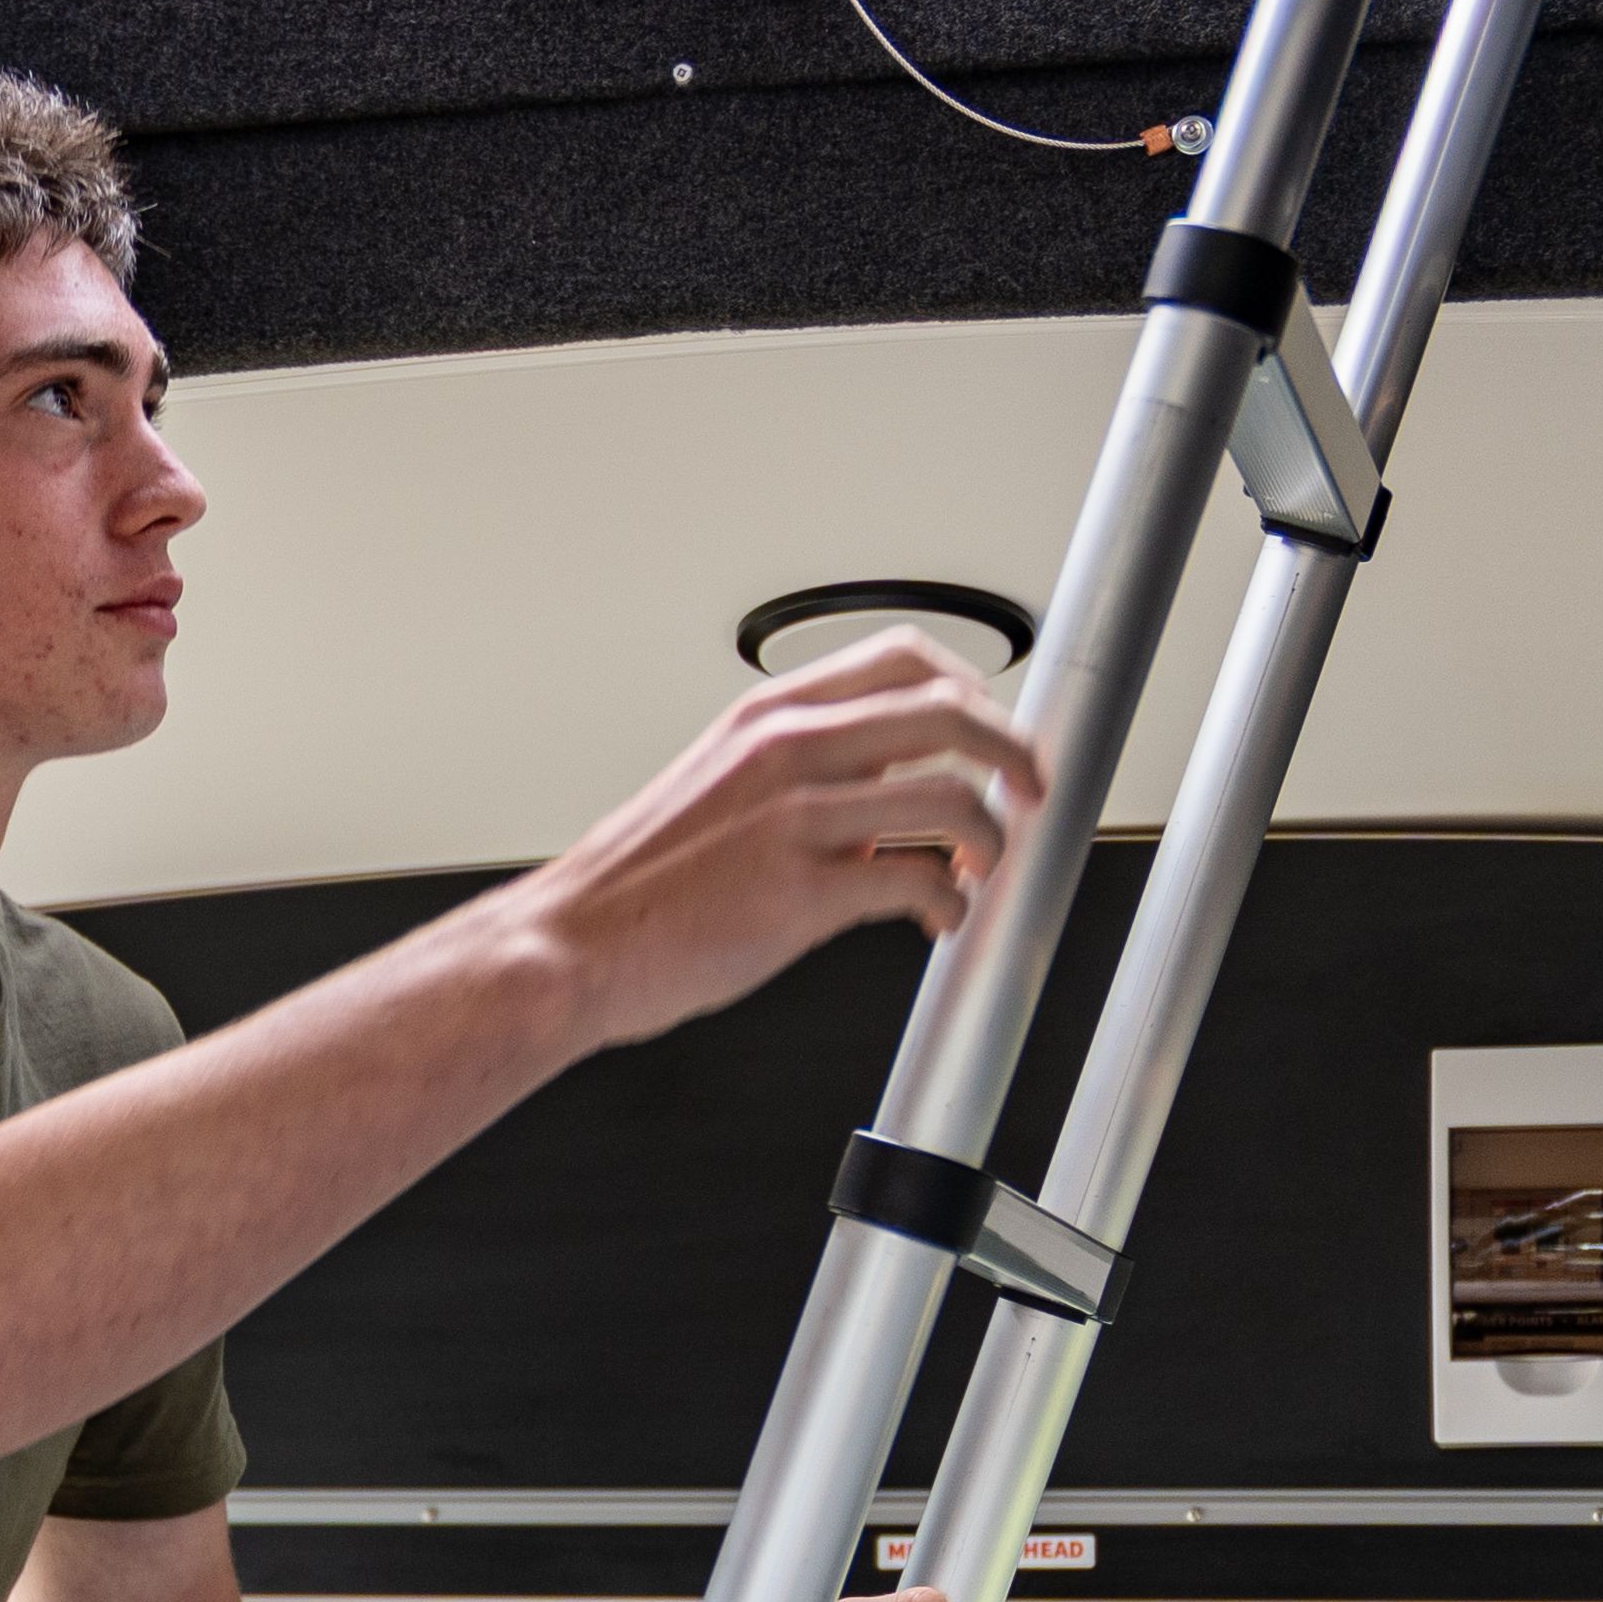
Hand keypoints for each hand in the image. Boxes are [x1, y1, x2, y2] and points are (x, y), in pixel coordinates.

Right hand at [493, 626, 1045, 1053]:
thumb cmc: (641, 880)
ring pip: (953, 796)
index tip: (992, 729)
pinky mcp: (803, 893)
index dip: (973, 690)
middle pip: (952, 711)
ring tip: (980, 867)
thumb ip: (798, 771)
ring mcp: (798, 819)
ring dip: (993, 837)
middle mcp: (788, 751)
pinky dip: (951, 902)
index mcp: (768, 715)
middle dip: (1015, 753)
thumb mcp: (717, 785)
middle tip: (1030, 791)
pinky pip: (921, 880)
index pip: (905, 657)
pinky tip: (937, 919)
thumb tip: (882, 789)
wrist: (573, 944)